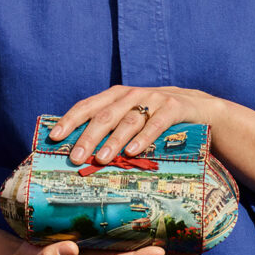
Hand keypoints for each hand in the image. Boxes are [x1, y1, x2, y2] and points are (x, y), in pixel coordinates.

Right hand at [11, 238, 197, 254]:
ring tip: (189, 238)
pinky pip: (128, 240)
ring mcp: (104, 253)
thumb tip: (70, 251)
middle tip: (195, 250)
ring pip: (138, 249)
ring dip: (163, 246)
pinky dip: (146, 235)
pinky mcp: (101, 244)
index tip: (162, 253)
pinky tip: (159, 225)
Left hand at [49, 84, 217, 164]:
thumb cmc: (157, 118)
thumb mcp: (133, 116)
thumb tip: (79, 151)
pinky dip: (143, 138)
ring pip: (128, 121)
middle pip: (105, 115)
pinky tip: (132, 152)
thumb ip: (111, 126)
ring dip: (113, 141)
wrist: (201, 109)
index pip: (87, 106)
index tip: (54, 138)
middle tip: (75, 157)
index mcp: (117, 95)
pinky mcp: (174, 108)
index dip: (70, 120)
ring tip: (101, 159)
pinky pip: (156, 124)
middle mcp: (133, 94)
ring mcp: (154, 99)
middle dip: (88, 137)